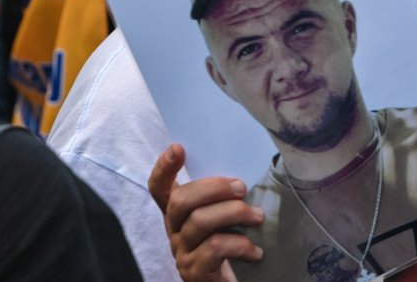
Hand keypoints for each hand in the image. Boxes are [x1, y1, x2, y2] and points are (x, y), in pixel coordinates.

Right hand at [148, 144, 262, 281]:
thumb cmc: (231, 244)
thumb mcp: (223, 216)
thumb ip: (223, 196)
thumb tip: (245, 169)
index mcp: (178, 213)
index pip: (159, 188)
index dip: (163, 168)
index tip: (178, 148)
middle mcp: (174, 231)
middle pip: (180, 201)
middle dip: (214, 188)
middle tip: (242, 188)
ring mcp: (181, 253)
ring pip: (200, 222)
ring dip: (234, 213)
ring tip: (258, 217)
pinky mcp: (194, 272)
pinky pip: (215, 248)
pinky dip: (240, 245)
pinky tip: (256, 251)